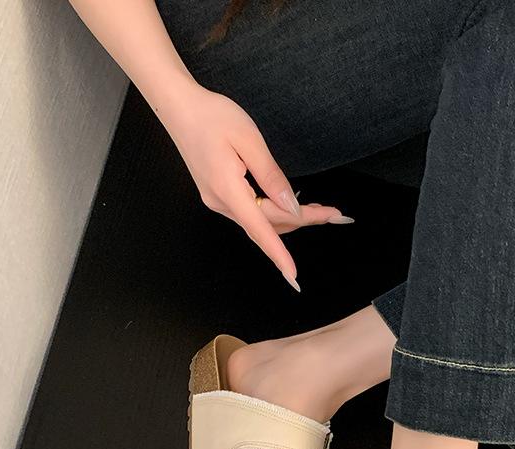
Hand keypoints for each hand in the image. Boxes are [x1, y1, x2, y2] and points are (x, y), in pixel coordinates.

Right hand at [159, 81, 351, 289]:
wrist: (179, 107)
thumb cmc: (213, 116)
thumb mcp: (249, 140)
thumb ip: (272, 176)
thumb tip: (291, 206)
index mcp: (228, 190)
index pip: (260, 230)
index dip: (278, 255)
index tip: (293, 275)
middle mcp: (221, 203)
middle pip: (268, 224)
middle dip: (303, 220)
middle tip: (335, 214)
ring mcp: (218, 202)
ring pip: (261, 222)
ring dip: (291, 218)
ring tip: (321, 211)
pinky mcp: (220, 196)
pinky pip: (252, 213)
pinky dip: (274, 214)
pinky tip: (291, 206)